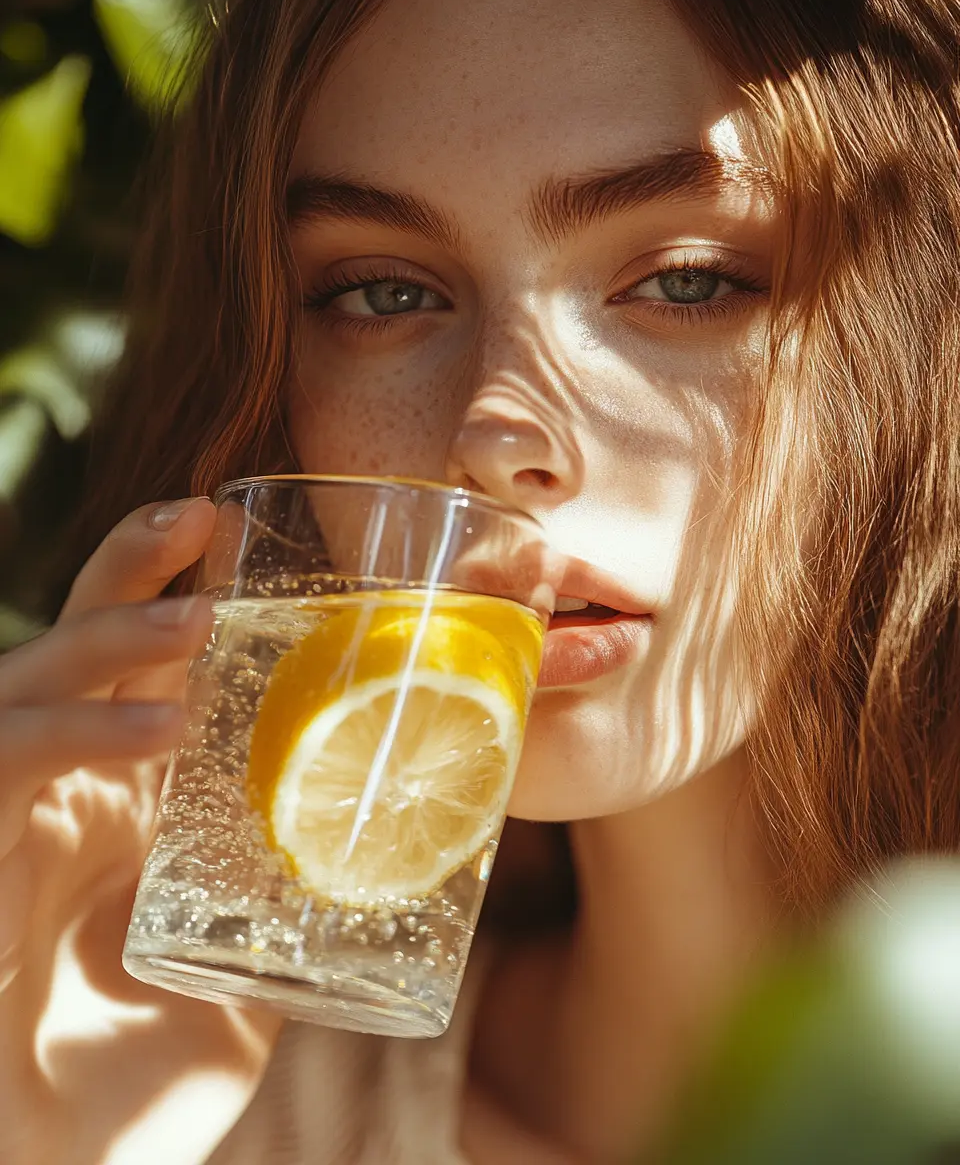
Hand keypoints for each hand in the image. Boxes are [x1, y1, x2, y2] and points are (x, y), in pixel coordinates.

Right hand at [0, 499, 280, 1164]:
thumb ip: (294, 906)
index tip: (258, 543)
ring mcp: (13, 815)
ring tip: (198, 609)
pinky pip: (9, 761)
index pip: (151, 668)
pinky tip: (158, 727)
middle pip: (86, 639)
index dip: (190, 596)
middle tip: (205, 513)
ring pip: (36, 677)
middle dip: (135, 565)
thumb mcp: (246, 975)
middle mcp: (66, 790)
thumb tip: (387, 855)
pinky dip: (81, 731)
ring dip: (112, 629)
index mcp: (131, 799)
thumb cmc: (135, 1087)